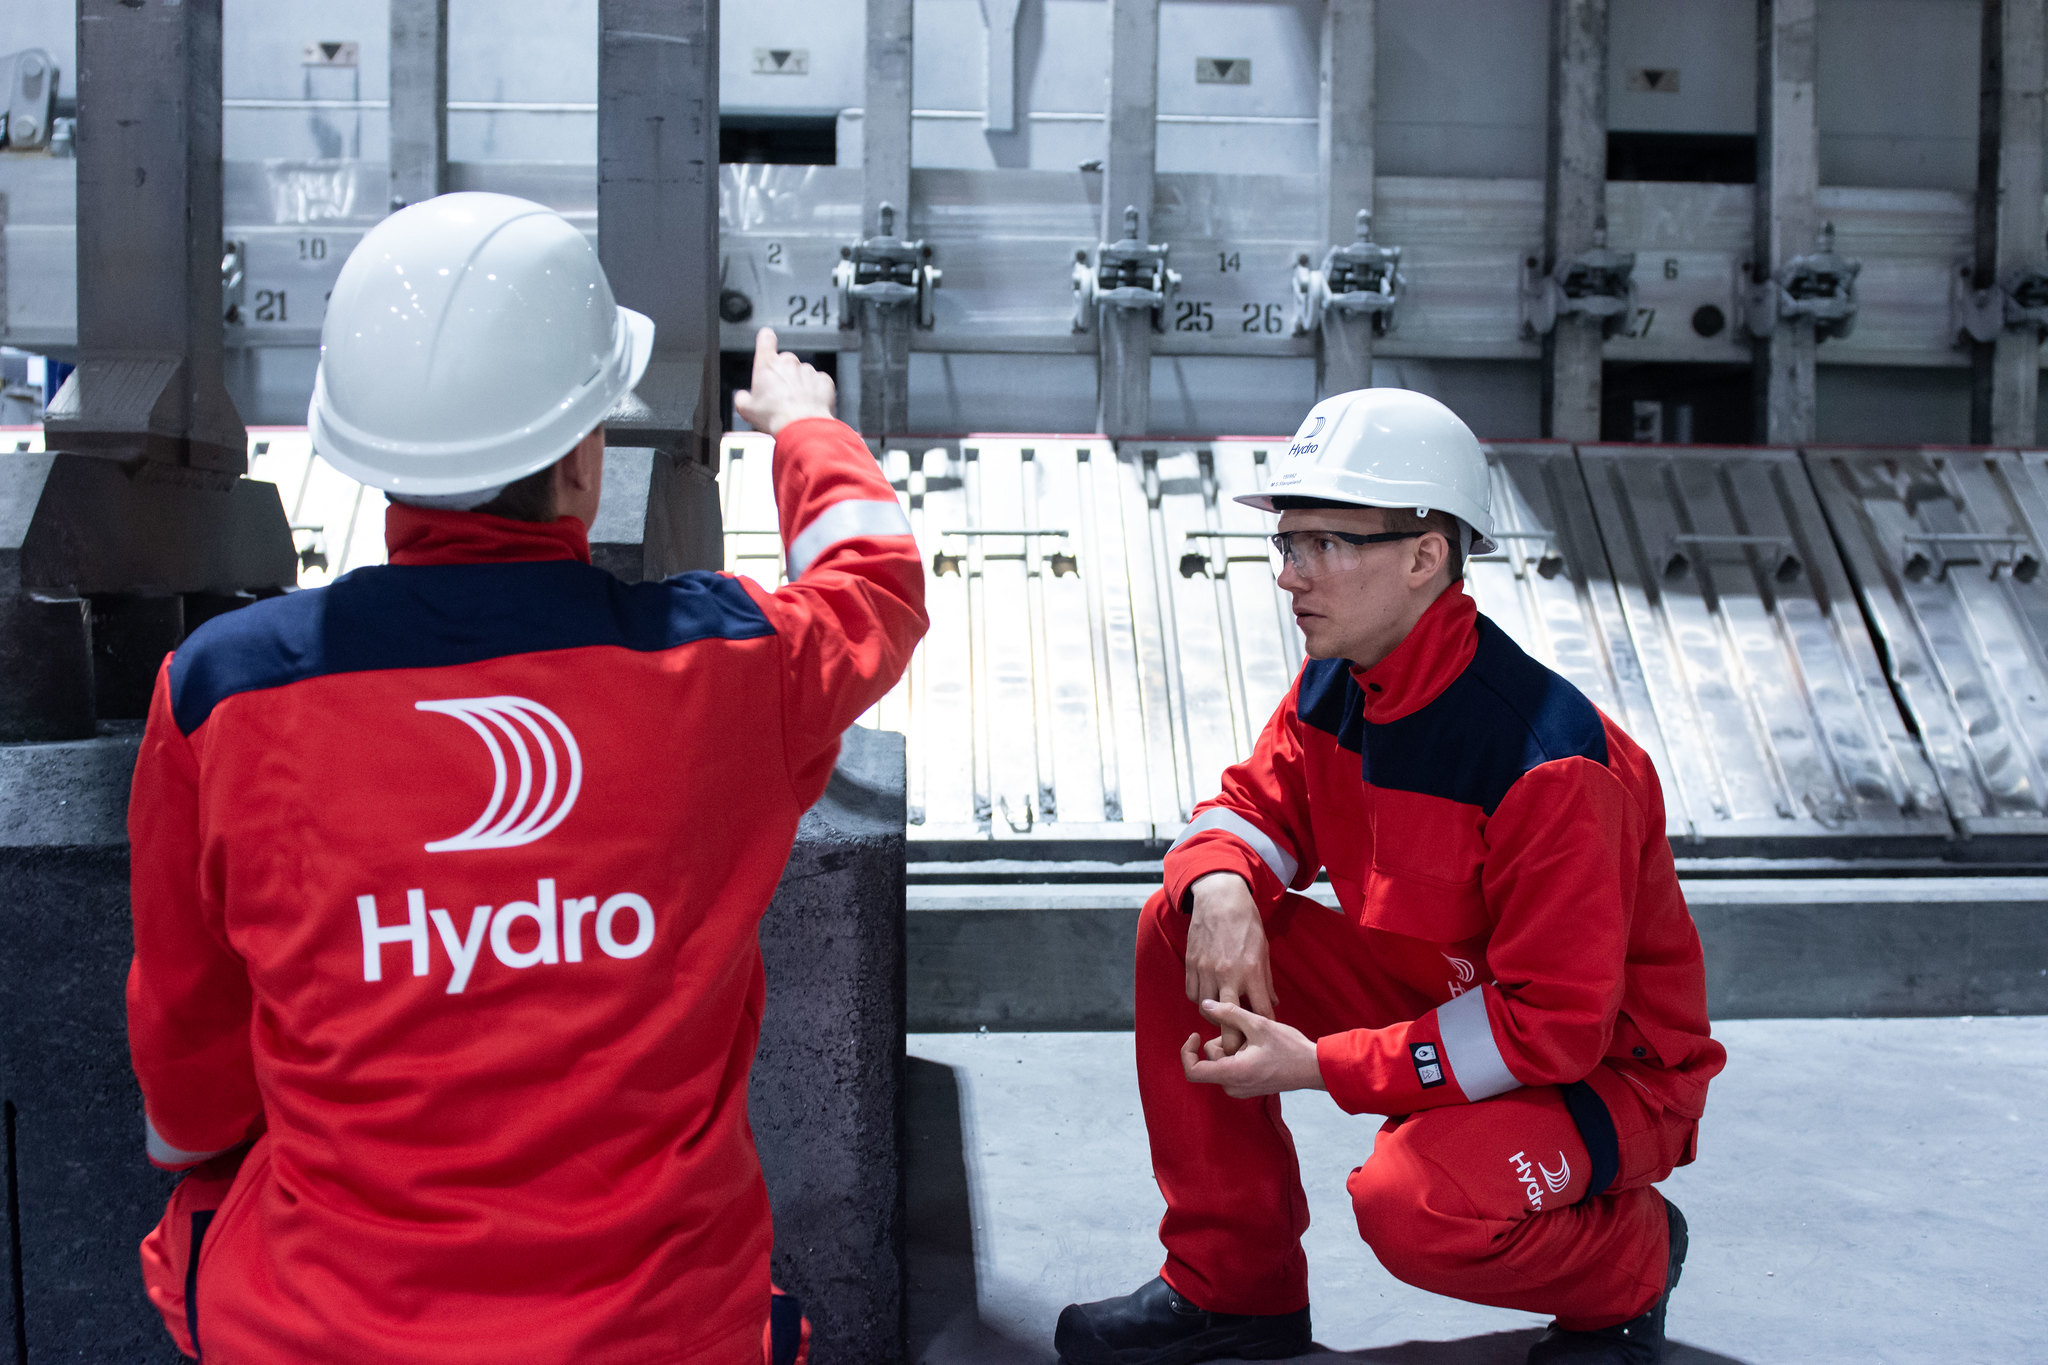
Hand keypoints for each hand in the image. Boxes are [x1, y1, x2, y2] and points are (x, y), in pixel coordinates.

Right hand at [732, 327, 836, 434]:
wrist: (802, 428)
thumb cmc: (775, 417)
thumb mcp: (746, 410)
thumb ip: (742, 398)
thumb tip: (742, 398)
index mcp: (768, 365)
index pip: (766, 340)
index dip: (766, 339)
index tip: (767, 340)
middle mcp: (789, 363)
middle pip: (785, 362)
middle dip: (783, 376)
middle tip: (780, 396)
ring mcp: (808, 371)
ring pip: (802, 374)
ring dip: (799, 386)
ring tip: (795, 405)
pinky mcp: (824, 381)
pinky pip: (818, 383)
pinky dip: (815, 392)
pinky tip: (808, 406)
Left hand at [1181, 1000, 1324, 1098]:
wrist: (1314, 1068)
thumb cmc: (1289, 1047)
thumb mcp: (1258, 1024)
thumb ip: (1228, 1013)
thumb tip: (1205, 1005)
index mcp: (1232, 1074)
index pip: (1193, 1071)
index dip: (1187, 1051)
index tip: (1195, 1033)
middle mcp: (1233, 1087)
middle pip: (1211, 1059)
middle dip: (1222, 1040)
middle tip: (1247, 1031)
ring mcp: (1241, 1089)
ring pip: (1222, 1061)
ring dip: (1233, 1046)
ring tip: (1257, 1039)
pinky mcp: (1249, 1087)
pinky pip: (1232, 1067)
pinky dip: (1239, 1053)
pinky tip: (1260, 1047)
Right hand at [1184, 872, 1274, 1054]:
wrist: (1220, 899)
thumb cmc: (1246, 923)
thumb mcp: (1263, 950)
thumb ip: (1265, 981)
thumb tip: (1271, 1004)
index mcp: (1250, 971)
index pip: (1260, 1010)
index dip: (1264, 1025)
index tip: (1264, 1035)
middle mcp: (1227, 974)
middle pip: (1229, 1020)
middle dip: (1233, 1038)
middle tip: (1236, 1045)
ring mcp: (1206, 970)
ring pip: (1206, 1009)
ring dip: (1214, 1016)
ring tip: (1221, 1018)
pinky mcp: (1191, 965)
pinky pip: (1192, 993)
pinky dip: (1200, 999)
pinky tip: (1207, 998)